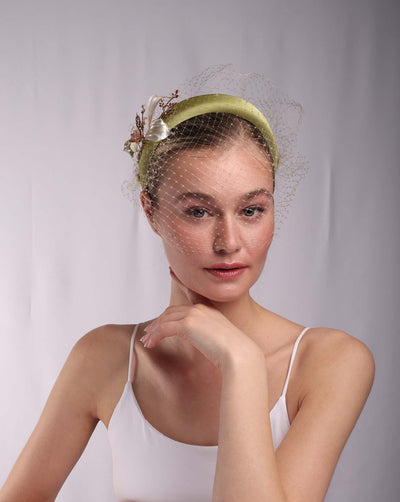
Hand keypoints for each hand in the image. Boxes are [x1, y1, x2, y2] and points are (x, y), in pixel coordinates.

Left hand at [139, 267, 261, 370]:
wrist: (239, 353)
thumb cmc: (235, 351)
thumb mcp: (220, 338)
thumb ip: (209, 334)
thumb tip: (203, 341)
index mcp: (209, 309)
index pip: (190, 291)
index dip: (179, 281)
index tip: (171, 272)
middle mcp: (200, 308)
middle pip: (171, 311)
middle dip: (158, 321)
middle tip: (149, 331)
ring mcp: (194, 315)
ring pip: (165, 319)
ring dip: (154, 330)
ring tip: (147, 341)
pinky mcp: (187, 324)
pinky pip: (164, 329)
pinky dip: (155, 336)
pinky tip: (150, 344)